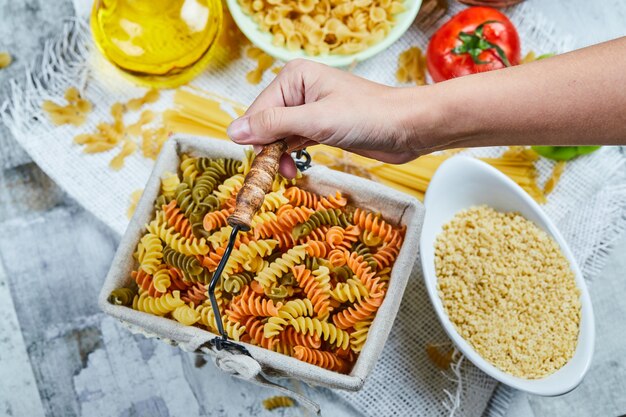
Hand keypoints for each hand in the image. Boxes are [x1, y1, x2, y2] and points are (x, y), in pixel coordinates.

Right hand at [227, 59, 435, 176]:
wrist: (407, 129)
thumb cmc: (369, 116)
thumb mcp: (316, 121)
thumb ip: (274, 125)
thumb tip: (233, 131)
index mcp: (294, 77)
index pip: (258, 111)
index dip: (255, 139)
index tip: (259, 165)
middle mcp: (299, 90)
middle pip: (266, 123)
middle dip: (268, 149)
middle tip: (277, 171)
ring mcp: (310, 109)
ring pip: (279, 135)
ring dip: (279, 155)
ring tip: (288, 172)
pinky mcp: (321, 127)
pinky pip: (294, 141)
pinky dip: (292, 155)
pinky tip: (295, 166)